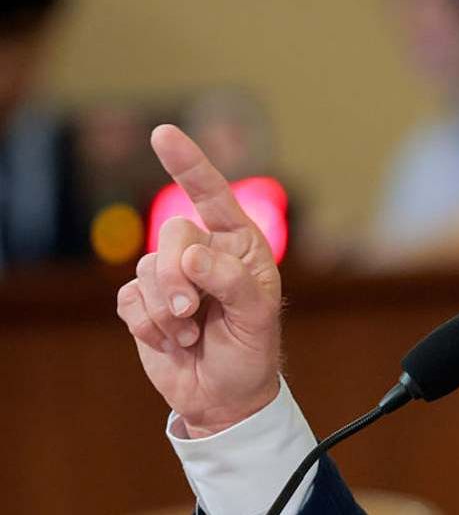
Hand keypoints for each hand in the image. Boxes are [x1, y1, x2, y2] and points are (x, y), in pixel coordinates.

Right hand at [116, 125, 282, 436]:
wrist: (226, 396)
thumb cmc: (252, 350)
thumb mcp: (256, 316)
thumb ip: (230, 281)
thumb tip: (192, 256)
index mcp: (238, 244)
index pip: (211, 195)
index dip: (187, 164)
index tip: (163, 134)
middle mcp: (203, 252)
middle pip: (172, 235)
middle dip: (179, 277)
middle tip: (194, 312)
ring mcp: (170, 276)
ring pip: (147, 270)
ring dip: (168, 311)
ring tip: (191, 333)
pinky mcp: (144, 303)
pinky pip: (130, 301)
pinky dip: (149, 326)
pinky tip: (173, 342)